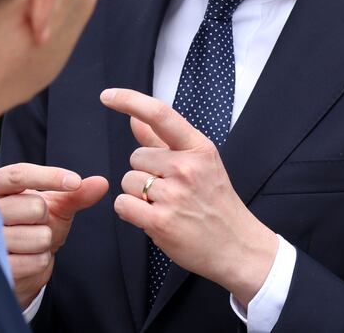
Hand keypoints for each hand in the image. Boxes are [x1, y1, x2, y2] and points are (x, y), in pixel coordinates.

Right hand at [0, 163, 108, 308]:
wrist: (17, 264)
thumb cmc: (30, 225)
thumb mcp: (54, 206)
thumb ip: (76, 194)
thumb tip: (102, 183)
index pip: (19, 174)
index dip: (49, 176)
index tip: (75, 182)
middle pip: (34, 206)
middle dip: (46, 217)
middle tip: (35, 222)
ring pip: (38, 236)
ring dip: (44, 241)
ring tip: (29, 241)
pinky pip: (35, 260)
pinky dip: (40, 260)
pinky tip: (27, 257)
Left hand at [100, 88, 278, 305]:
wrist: (237, 247)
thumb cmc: (216, 202)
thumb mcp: (200, 164)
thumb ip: (164, 141)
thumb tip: (134, 119)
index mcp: (199, 148)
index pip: (159, 114)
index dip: (129, 100)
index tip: (107, 96)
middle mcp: (187, 167)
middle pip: (136, 156)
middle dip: (145, 172)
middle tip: (172, 190)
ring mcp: (174, 195)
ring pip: (128, 181)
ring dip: (138, 195)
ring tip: (166, 206)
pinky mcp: (161, 222)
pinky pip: (123, 204)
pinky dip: (130, 212)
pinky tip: (152, 218)